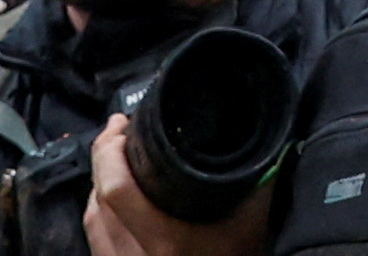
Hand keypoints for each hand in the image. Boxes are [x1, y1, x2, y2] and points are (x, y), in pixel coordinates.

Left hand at [83, 111, 272, 255]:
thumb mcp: (253, 227)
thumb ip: (260, 185)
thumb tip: (275, 143)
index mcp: (164, 242)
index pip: (117, 191)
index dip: (108, 151)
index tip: (121, 125)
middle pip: (97, 201)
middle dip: (102, 159)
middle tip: (118, 132)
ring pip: (91, 221)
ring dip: (98, 185)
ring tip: (116, 158)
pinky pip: (96, 239)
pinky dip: (100, 213)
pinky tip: (114, 199)